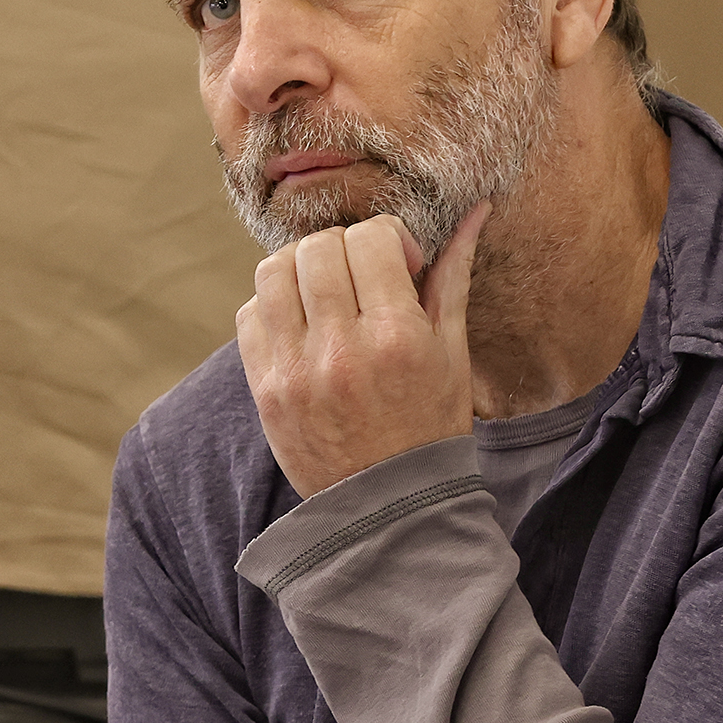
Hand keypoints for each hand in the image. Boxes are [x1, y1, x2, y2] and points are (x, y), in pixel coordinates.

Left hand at [236, 205, 488, 498]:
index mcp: (397, 338)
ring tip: (324, 295)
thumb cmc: (431, 427)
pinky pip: (249, 314)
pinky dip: (272, 308)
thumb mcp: (453, 355)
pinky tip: (302, 328)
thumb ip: (452, 277)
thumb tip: (472, 211)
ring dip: (300, 270)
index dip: (388, 239)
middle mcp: (342, 351)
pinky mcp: (264, 391)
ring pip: (273, 270)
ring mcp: (296, 372)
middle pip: (318, 247)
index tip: (400, 267)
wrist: (389, 511)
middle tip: (360, 278)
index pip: (370, 237)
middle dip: (342, 250)